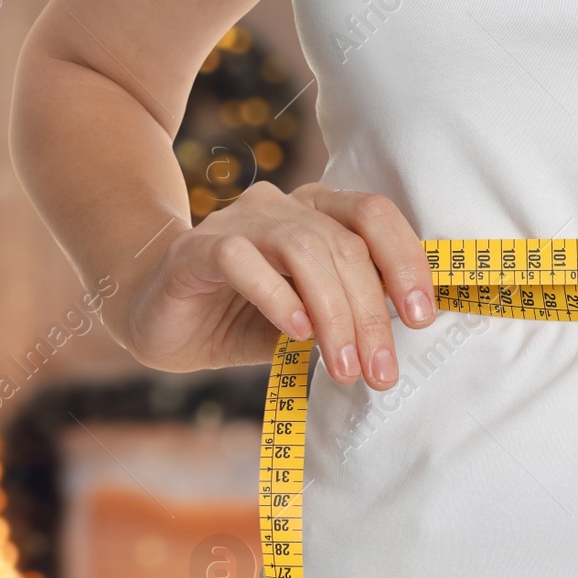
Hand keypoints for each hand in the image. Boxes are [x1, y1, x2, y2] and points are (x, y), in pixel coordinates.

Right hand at [117, 181, 436, 384]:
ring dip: (332, 313)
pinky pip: (242, 260)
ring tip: (342, 367)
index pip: (373, 216)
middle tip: (379, 371)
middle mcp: (279, 206)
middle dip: (369, 313)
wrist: (155, 321)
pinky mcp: (194, 249)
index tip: (421, 319)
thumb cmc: (236, 320)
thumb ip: (344, 316)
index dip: (405, 261)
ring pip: (301, 248)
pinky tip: (294, 335)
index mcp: (313, 213)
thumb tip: (402, 336)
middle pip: (343, 243)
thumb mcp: (304, 322)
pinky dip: (276, 296)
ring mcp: (235, 222)